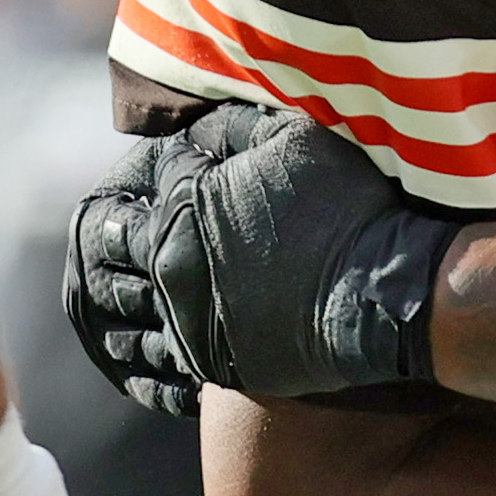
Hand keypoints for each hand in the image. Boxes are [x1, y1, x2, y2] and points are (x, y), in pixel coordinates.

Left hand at [66, 104, 460, 413]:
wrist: (384, 291)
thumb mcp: (299, 138)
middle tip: (114, 232)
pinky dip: (136, 359)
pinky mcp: (214, 368)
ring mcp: (189, 325)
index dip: (146, 176)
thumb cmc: (349, 209)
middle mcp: (171, 269)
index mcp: (185, 209)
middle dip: (111, 237)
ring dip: (114, 299)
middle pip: (114, 251)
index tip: (152, 177)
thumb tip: (201, 128)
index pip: (143, 184)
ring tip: (119, 289)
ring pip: (123, 315)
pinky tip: (139, 347)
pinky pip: (154, 369)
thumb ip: (238, 125)